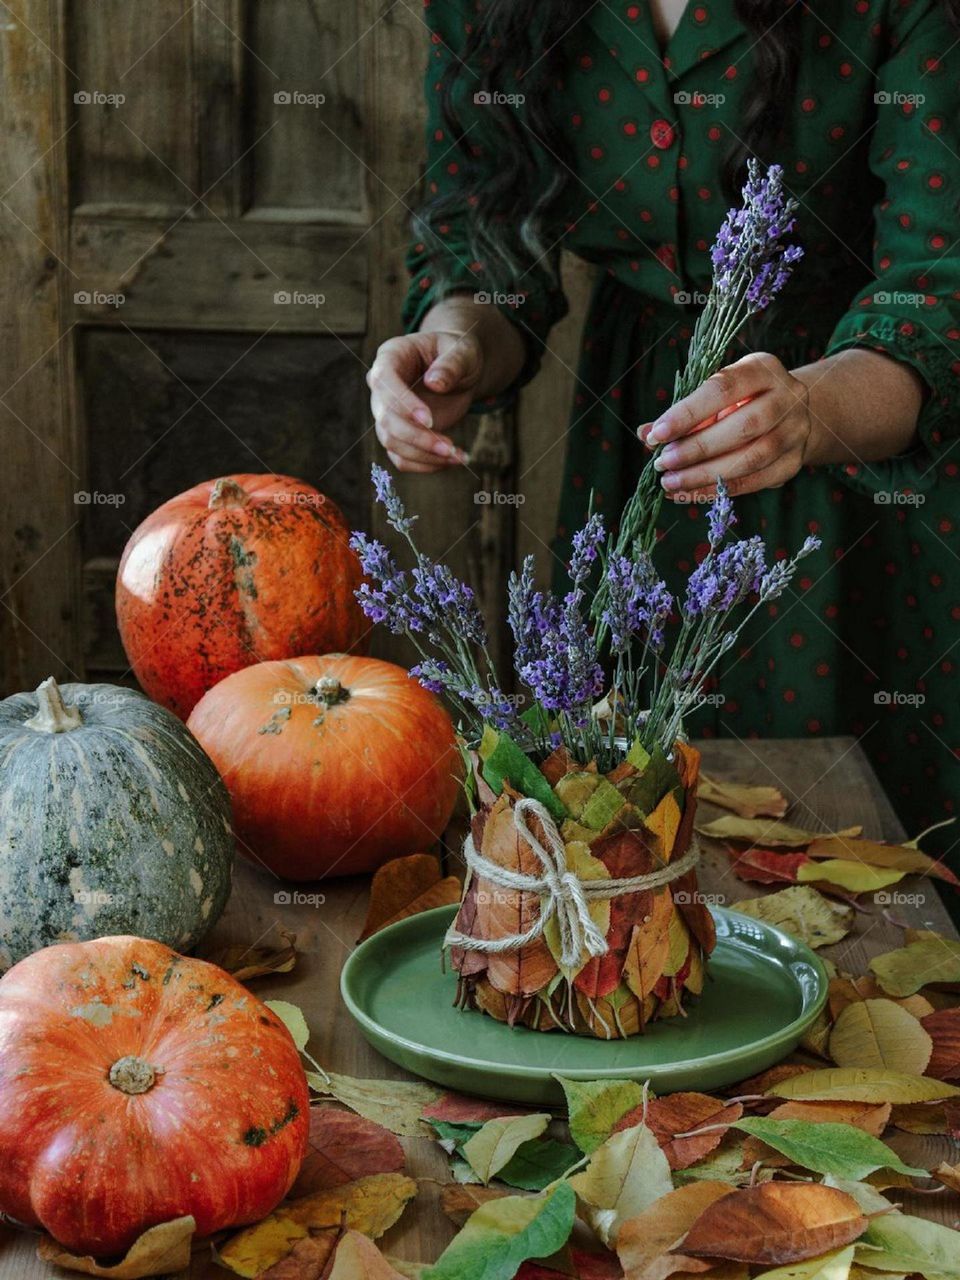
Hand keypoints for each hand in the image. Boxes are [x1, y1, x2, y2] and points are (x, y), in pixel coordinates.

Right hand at [367, 330, 480, 472]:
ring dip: (423, 455)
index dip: (403, 404)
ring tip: (458, 456)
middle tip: (449, 447)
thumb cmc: (458, 354)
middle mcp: (382, 386)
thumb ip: (451, 364)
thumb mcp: (462, 352)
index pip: (384, 381)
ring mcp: (387, 412)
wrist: (460, 371)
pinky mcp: (398, 433)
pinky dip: (425, 465)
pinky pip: (401, 457)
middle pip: (386, 419)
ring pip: (391, 442)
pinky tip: (452, 460)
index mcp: (392, 356)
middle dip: (417, 437)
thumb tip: (434, 383)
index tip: (429, 420)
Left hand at [638, 352, 813, 499]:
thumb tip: (645, 434)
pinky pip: (755, 481)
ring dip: (705, 475)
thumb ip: (684, 413)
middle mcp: (787, 397)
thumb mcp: (716, 395)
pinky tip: (689, 493)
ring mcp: (795, 432)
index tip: (657, 434)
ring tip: (671, 482)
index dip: (688, 414)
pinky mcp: (793, 462)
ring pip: (751, 459)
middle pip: (743, 427)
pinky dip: (718, 490)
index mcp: (763, 369)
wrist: (792, 413)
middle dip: (697, 449)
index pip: (723, 388)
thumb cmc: (742, 400)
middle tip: (663, 464)